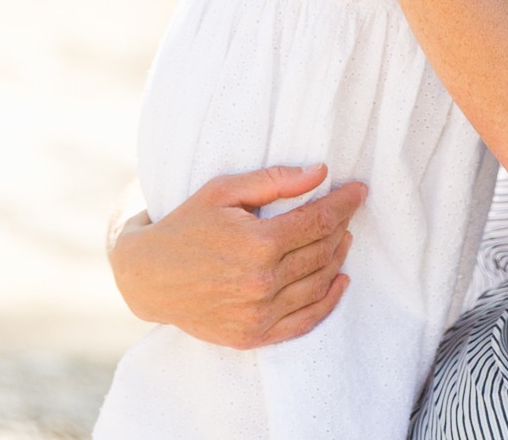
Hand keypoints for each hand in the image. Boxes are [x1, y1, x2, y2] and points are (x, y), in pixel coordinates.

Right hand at [107, 163, 366, 347]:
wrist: (148, 277)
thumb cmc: (185, 225)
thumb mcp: (223, 191)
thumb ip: (275, 181)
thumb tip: (320, 172)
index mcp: (257, 243)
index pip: (319, 220)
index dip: (345, 203)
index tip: (360, 190)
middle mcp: (262, 282)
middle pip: (323, 251)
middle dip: (342, 226)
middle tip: (348, 211)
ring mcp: (258, 314)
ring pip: (318, 284)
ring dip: (337, 258)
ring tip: (343, 238)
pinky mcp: (252, 336)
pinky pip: (305, 321)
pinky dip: (328, 301)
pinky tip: (339, 281)